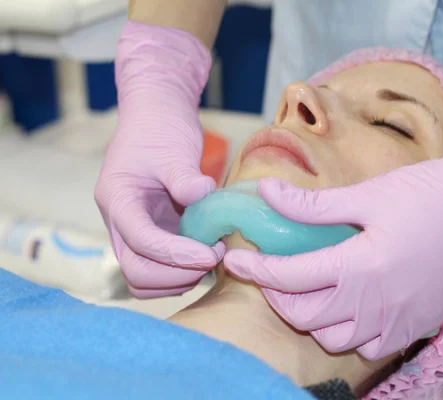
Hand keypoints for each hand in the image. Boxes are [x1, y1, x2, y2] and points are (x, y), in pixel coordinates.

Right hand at [95, 22, 223, 297]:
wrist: (157, 116)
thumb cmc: (162, 127)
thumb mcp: (175, 146)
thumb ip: (185, 176)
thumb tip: (203, 197)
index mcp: (118, 198)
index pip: (139, 240)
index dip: (175, 254)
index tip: (211, 253)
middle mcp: (119, 220)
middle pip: (135, 270)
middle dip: (175, 274)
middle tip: (214, 257)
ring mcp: (133, 229)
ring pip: (142, 277)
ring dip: (177, 279)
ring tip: (211, 258)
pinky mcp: (151, 233)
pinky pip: (157, 268)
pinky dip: (179, 273)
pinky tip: (205, 256)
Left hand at [224, 133, 442, 359]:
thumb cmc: (430, 193)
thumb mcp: (368, 194)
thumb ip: (312, 205)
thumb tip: (265, 192)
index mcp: (360, 266)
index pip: (290, 278)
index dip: (256, 270)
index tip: (234, 259)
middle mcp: (377, 303)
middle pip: (305, 317)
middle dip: (277, 296)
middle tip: (271, 272)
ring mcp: (399, 320)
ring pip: (334, 339)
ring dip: (310, 318)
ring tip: (308, 289)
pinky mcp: (417, 326)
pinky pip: (370, 347)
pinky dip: (348, 334)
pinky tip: (347, 307)